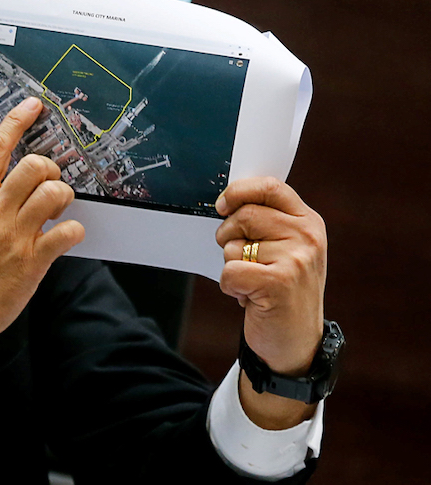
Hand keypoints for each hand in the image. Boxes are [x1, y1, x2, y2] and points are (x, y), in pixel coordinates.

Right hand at [0, 96, 85, 346]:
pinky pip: (66, 234)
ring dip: (62, 195)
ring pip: (53, 194)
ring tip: (55, 207)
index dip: (18, 120)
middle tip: (47, 181)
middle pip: (34, 166)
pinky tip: (65, 234)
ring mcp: (16, 236)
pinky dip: (74, 230)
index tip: (33, 106)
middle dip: (48, 167)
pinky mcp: (32, 261)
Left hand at [215, 177, 326, 428]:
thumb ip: (266, 221)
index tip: (222, 206)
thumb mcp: (285, 249)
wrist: (295, 343)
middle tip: (243, 260)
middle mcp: (307, 237)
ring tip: (255, 284)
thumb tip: (227, 198)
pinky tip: (250, 298)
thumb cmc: (281, 291)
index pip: (269, 187)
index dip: (238, 192)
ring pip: (233, 246)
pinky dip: (230, 287)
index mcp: (308, 222)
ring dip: (233, 268)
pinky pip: (229, 271)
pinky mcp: (279, 282)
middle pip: (244, 215)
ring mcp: (296, 259)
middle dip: (228, 237)